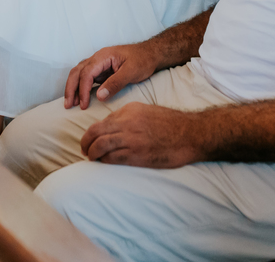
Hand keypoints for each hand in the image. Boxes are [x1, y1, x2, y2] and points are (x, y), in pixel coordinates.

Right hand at [65, 42, 160, 108]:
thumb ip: (115, 83)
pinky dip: (80, 87)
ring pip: (79, 73)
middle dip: (71, 88)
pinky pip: (86, 77)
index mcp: (103, 56)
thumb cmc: (142, 60)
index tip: (83, 105)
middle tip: (68, 105)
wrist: (151, 54)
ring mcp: (98, 64)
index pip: (86, 73)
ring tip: (71, 103)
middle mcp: (97, 58)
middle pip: (77, 72)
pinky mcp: (101, 69)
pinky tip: (80, 97)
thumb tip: (99, 97)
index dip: (82, 90)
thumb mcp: (131, 72)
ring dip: (73, 87)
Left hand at [81, 103, 204, 167]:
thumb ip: (128, 117)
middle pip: (96, 132)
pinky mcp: (137, 155)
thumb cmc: (171, 124)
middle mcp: (127, 123)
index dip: (92, 133)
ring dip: (92, 154)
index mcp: (129, 110)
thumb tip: (111, 127)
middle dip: (85, 142)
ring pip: (100, 146)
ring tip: (91, 158)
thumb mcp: (146, 111)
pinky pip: (112, 158)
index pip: (102, 121)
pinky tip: (103, 163)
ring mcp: (131, 139)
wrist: (190, 134)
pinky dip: (104, 161)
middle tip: (84, 150)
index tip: (90, 140)